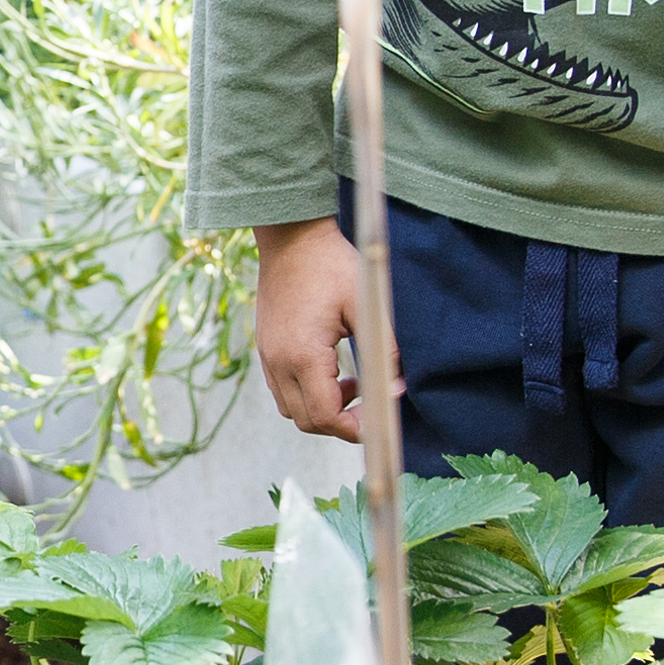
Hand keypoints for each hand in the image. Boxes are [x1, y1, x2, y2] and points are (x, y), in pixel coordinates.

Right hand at [249, 218, 375, 440]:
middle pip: (307, 421)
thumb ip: (385, 349)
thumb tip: (397, 385)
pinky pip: (283, 390)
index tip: (378, 417)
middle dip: (340, 423)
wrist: (291, 237)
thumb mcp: (367, 305)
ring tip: (352, 385)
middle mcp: (278, 363)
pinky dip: (308, 394)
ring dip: (322, 409)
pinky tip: (331, 371)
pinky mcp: (266, 349)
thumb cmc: (331, 265)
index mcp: (303, 355)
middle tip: (370, 404)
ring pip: (292, 410)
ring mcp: (268, 357)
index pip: (325, 417)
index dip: (354, 427)